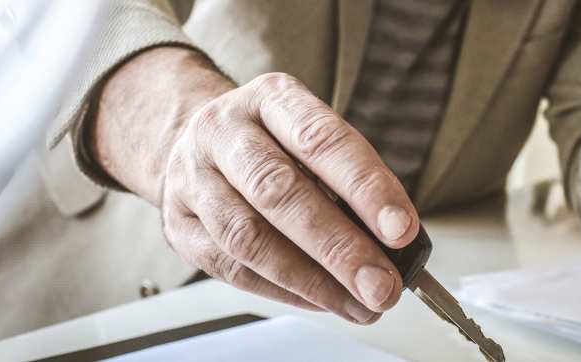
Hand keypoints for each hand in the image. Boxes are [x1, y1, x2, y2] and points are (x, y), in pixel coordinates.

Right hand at [88, 47, 419, 323]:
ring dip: (312, 280)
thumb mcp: (309, 135)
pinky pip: (231, 269)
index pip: (321, 140)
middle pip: (279, 192)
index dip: (365, 187)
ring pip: (248, 237)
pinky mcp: (178, 226)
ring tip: (358, 302)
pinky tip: (321, 300)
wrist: (195, 140)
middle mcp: (224, 131)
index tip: (402, 230)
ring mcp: (193, 178)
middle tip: (383, 285)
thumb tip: (393, 243)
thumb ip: (347, 181)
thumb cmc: (271, 142)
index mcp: (270, 98)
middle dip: (340, 247)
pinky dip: (284, 290)